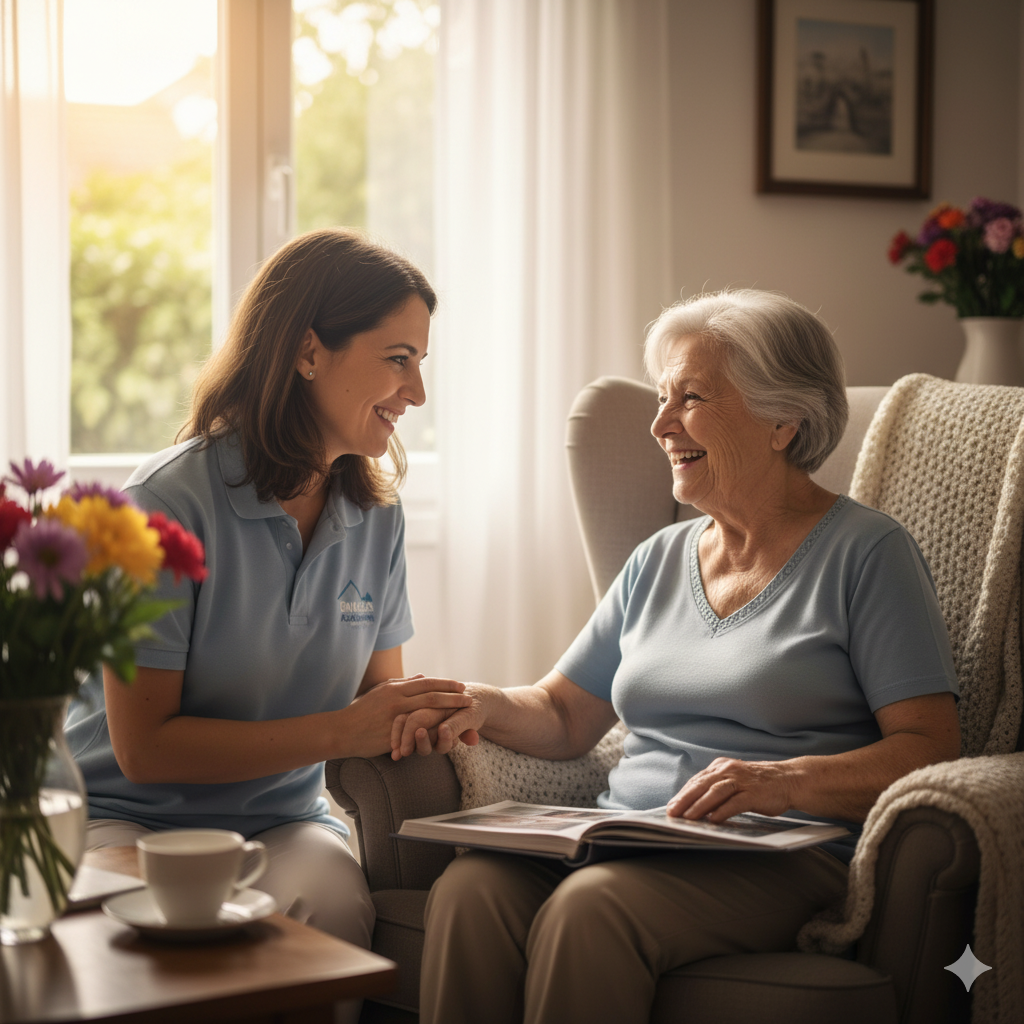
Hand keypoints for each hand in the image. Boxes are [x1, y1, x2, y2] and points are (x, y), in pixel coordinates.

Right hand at [338, 675, 471, 758]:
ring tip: (464, 713)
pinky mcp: (394, 734)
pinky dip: (435, 730)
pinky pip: (419, 732)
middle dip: (453, 697)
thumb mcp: (381, 691)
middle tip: (469, 698)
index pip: (426, 683)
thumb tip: (422, 676)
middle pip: (432, 696)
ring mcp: (396, 717)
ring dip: (449, 711)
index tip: (460, 686)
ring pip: (429, 712)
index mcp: (395, 688)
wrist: (343, 731)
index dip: (445, 684)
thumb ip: (402, 684)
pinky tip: (448, 732)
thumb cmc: (361, 711)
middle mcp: (397, 699)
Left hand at [666, 757, 797, 822]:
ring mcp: (741, 781)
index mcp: (721, 766)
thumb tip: (694, 805)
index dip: (682, 794)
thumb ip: (716, 788)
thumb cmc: (758, 784)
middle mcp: (728, 770)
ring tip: (688, 818)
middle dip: (685, 800)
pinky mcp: (753, 793)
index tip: (671, 807)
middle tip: (673, 813)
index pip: (696, 781)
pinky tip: (713, 819)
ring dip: (699, 806)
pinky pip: (735, 802)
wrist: (788, 780)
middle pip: (702, 785)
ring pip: (715, 792)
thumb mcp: (734, 780)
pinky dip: (722, 811)